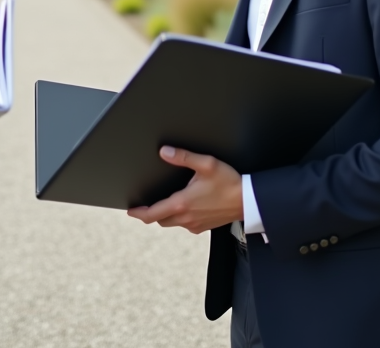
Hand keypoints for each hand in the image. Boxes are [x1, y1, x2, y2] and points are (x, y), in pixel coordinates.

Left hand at [126, 146, 242, 233]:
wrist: (248, 201)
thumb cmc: (229, 182)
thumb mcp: (206, 164)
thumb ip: (184, 157)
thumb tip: (165, 152)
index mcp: (182, 203)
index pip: (152, 214)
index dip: (138, 213)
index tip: (130, 211)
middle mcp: (186, 217)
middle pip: (159, 220)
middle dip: (150, 214)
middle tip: (144, 206)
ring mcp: (195, 224)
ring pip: (172, 223)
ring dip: (165, 216)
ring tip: (162, 204)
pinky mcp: (203, 227)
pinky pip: (185, 225)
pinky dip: (179, 218)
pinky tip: (184, 207)